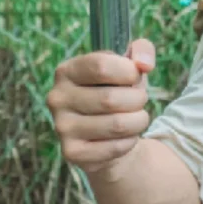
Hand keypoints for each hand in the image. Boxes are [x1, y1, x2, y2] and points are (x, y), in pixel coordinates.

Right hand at [47, 40, 155, 175]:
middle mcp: (57, 98)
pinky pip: (115, 147)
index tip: (135, 76)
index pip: (101, 65)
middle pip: (111, 98)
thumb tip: (144, 64)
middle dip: (138, 99)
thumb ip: (142, 51)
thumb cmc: (119, 92)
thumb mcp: (130, 66)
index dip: (129, 72)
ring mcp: (62, 127)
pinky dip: (130, 141)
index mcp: (67, 71)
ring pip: (117, 125)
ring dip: (138, 121)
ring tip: (135, 118)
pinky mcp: (72, 152)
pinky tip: (124, 137)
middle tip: (138, 101)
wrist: (108, 133)